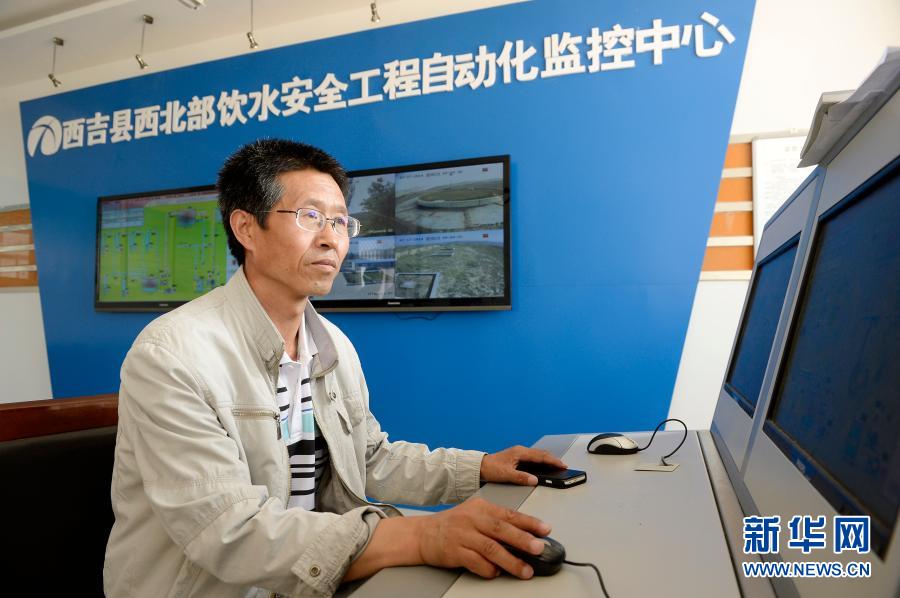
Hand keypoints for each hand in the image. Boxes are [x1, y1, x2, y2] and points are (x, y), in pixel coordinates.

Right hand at [417, 496, 551, 578]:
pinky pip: (476, 562)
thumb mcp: (475, 514)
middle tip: (539, 548)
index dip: (529, 522)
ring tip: (525, 570)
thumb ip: (496, 522)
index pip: (509, 514)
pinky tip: (496, 573)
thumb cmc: (453, 524)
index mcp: (481, 507)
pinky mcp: (454, 551)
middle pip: (501, 529)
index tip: (545, 529)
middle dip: (523, 540)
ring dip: (511, 561)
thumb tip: (524, 535)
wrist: (423, 534)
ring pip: (491, 548)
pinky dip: (488, 569)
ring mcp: (462, 535)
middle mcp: (472, 519)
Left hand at [479, 445, 566, 485]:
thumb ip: (520, 477)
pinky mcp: (517, 458)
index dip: (552, 461)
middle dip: (553, 459)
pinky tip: (544, 467)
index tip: (562, 465)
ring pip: (537, 455)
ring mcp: (519, 454)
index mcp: (520, 453)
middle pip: (541, 454)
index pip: (540, 456)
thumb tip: (535, 480)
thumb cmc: (491, 468)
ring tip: (557, 466)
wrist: (479, 466)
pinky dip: (541, 461)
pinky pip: (533, 458)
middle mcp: (520, 451)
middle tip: (563, 466)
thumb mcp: (505, 474)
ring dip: (547, 460)